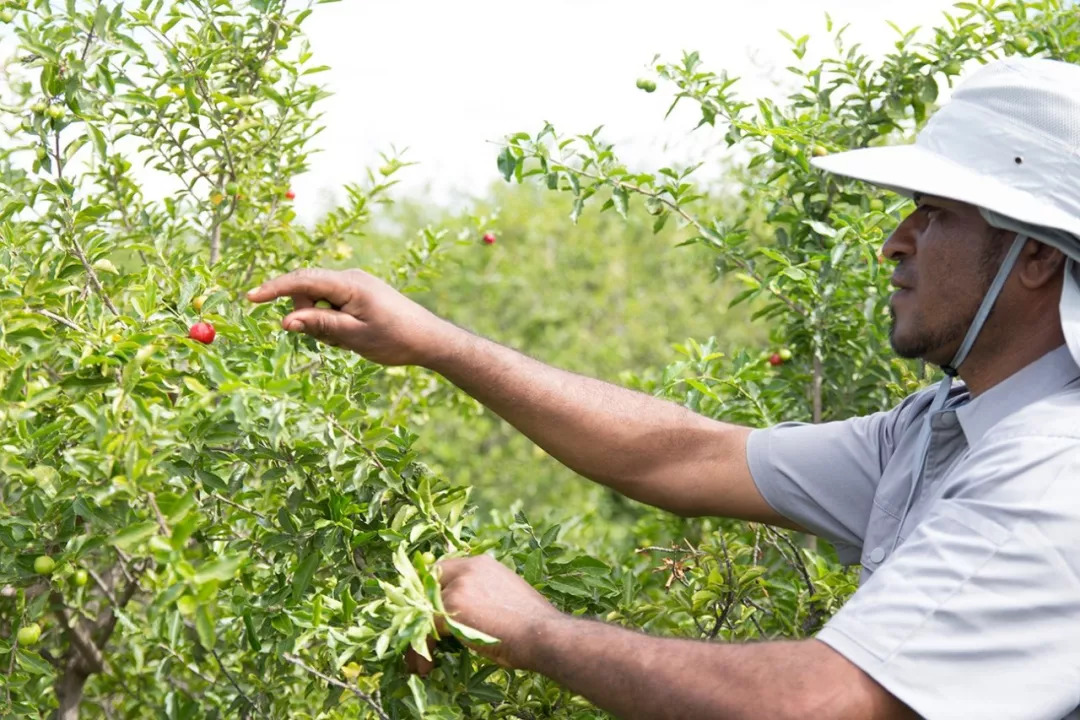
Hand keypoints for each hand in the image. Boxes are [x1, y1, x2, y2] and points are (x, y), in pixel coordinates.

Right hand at [246, 267, 455, 365]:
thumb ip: (319, 326)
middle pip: (308, 292)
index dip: (274, 289)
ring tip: (348, 341)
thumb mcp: (354, 336)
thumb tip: (285, 321)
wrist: (430, 339)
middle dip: (307, 316)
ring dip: (322, 323)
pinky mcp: (360, 294)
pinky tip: (353, 336)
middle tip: (332, 341)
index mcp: (349, 284)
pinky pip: (333, 305)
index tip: (249, 298)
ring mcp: (355, 285)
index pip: (302, 281)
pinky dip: (333, 322)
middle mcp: (350, 278)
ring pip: (319, 301)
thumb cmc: (395, 339)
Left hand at [406, 555, 563, 673]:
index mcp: (482, 565)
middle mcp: (468, 569)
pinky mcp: (451, 608)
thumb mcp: (506, 598)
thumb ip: (484, 596)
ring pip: (422, 611)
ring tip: (420, 661)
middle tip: (419, 637)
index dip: (432, 594)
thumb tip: (471, 613)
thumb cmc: (533, 625)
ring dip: (417, 637)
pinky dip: (421, 651)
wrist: (542, 635)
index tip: (427, 615)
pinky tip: (426, 667)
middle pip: (427, 586)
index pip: (444, 571)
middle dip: (419, 612)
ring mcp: (458, 587)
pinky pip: (425, 630)